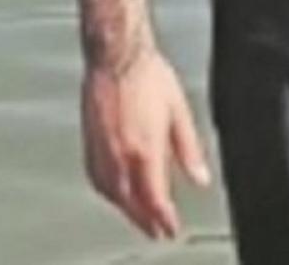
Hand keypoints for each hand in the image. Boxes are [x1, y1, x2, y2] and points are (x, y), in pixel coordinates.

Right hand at [80, 48, 211, 238]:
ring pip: (111, 194)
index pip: (154, 199)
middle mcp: (120, 156)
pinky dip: (108, 193)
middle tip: (156, 231)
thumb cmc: (147, 75)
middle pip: (131, 203)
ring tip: (138, 217)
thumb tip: (200, 177)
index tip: (171, 229)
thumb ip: (189, 149)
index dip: (164, 220)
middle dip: (145, 221)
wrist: (117, 56)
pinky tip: (115, 192)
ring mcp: (101, 150)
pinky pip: (96, 180)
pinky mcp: (89, 143)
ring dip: (126, 210)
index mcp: (144, 150)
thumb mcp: (179, 111)